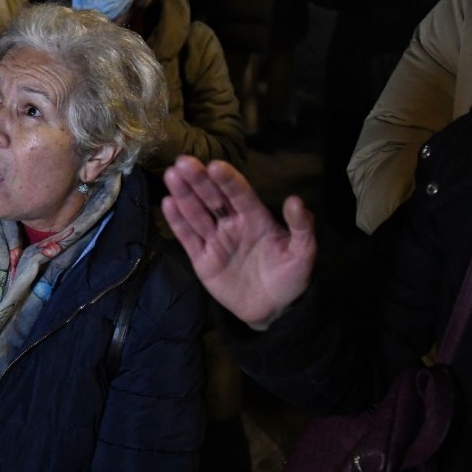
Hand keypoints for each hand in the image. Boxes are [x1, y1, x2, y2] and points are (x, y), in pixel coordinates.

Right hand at [161, 156, 316, 328]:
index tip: (215, 165)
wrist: (275, 310)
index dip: (228, 180)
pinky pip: (188, 238)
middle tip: (184, 161)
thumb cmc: (291, 277)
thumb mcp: (303, 252)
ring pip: (196, 213)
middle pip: (213, 198)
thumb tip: (295, 200)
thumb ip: (301, 226)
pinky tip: (167, 202)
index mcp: (256, 218)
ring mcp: (216, 241)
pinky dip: (177, 221)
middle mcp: (233, 224)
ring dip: (184, 194)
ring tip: (172, 175)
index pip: (240, 194)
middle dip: (199, 180)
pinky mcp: (202, 260)